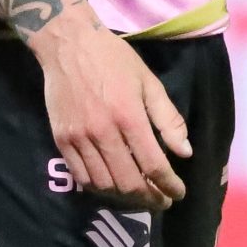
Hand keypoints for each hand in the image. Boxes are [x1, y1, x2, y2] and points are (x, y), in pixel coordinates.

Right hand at [30, 11, 191, 210]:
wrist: (68, 45)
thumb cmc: (114, 59)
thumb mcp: (148, 82)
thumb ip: (168, 118)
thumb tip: (184, 152)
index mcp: (129, 116)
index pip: (153, 165)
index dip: (169, 185)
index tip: (178, 193)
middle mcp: (103, 132)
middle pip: (128, 183)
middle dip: (149, 198)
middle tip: (161, 200)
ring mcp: (79, 139)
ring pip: (104, 185)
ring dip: (125, 198)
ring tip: (139, 196)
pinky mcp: (62, 140)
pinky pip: (81, 177)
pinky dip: (99, 188)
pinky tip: (112, 186)